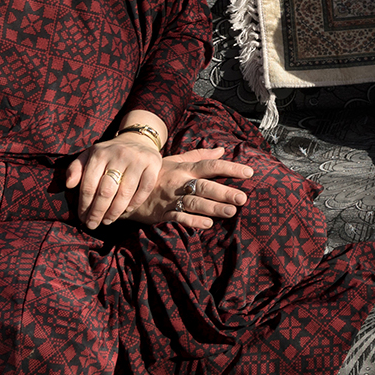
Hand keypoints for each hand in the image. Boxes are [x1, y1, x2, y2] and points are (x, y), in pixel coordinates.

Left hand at [66, 133, 164, 227]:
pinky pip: (144, 189)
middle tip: (93, 224)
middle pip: (106, 191)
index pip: (89, 185)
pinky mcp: (153, 164)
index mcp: (100, 154)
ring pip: (125, 192)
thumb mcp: (89, 156)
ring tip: (107, 221)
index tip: (82, 218)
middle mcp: (119, 155)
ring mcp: (137, 160)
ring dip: (115, 211)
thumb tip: (68, 185)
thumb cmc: (109, 153)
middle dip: (97, 212)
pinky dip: (135, 202)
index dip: (84, 205)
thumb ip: (75, 168)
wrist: (137, 139)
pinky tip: (127, 210)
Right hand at [124, 147, 253, 229]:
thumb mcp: (176, 160)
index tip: (249, 172)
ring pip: (194, 202)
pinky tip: (207, 224)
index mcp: (184, 168)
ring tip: (231, 212)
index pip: (210, 166)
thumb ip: (199, 155)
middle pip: (205, 186)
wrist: (125, 186)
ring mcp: (170, 198)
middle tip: (242, 198)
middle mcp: (179, 182)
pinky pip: (179, 217)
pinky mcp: (162, 213)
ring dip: (213, 207)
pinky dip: (192, 221)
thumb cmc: (156, 173)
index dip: (230, 168)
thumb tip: (222, 150)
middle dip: (224, 192)